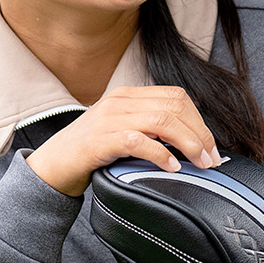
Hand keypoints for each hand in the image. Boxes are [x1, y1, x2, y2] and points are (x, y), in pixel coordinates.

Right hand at [26, 85, 221, 196]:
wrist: (53, 166)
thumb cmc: (90, 152)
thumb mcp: (122, 130)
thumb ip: (149, 128)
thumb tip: (190, 143)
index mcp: (128, 95)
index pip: (176, 97)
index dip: (199, 121)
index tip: (210, 146)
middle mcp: (120, 101)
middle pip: (174, 107)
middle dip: (199, 133)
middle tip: (211, 158)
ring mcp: (109, 118)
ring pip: (162, 121)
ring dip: (188, 143)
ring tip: (198, 163)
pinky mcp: (101, 140)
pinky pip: (139, 141)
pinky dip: (160, 154)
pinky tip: (172, 167)